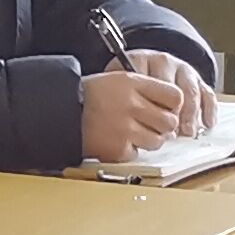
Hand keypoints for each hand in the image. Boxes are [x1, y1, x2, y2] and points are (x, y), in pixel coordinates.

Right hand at [81, 63, 203, 161]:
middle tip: (146, 123)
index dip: (172, 105)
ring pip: (158, 141)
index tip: (165, 108)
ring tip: (129, 132)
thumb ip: (147, 90)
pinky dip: (128, 150)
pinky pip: (137, 153)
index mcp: (132, 83)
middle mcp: (130, 104)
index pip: (175, 96)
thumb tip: (174, 112)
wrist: (59, 111)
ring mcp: (124, 128)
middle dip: (161, 125)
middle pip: (169, 121)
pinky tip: (115, 139)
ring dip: (147, 139)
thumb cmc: (90, 96)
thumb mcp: (119, 80)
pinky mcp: (117, 148)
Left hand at [126, 46, 215, 133]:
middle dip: (174, 111)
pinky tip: (208, 124)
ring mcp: (184, 70)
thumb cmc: (129, 82)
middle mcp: (165, 62)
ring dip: (192, 113)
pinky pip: (207, 93)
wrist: (145, 66)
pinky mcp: (198, 80)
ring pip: (192, 91)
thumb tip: (130, 122)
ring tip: (188, 132)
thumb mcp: (119, 82)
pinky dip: (210, 110)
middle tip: (172, 130)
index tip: (152, 120)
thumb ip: (123, 96)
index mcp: (142, 60)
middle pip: (172, 87)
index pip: (149, 81)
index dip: (153, 103)